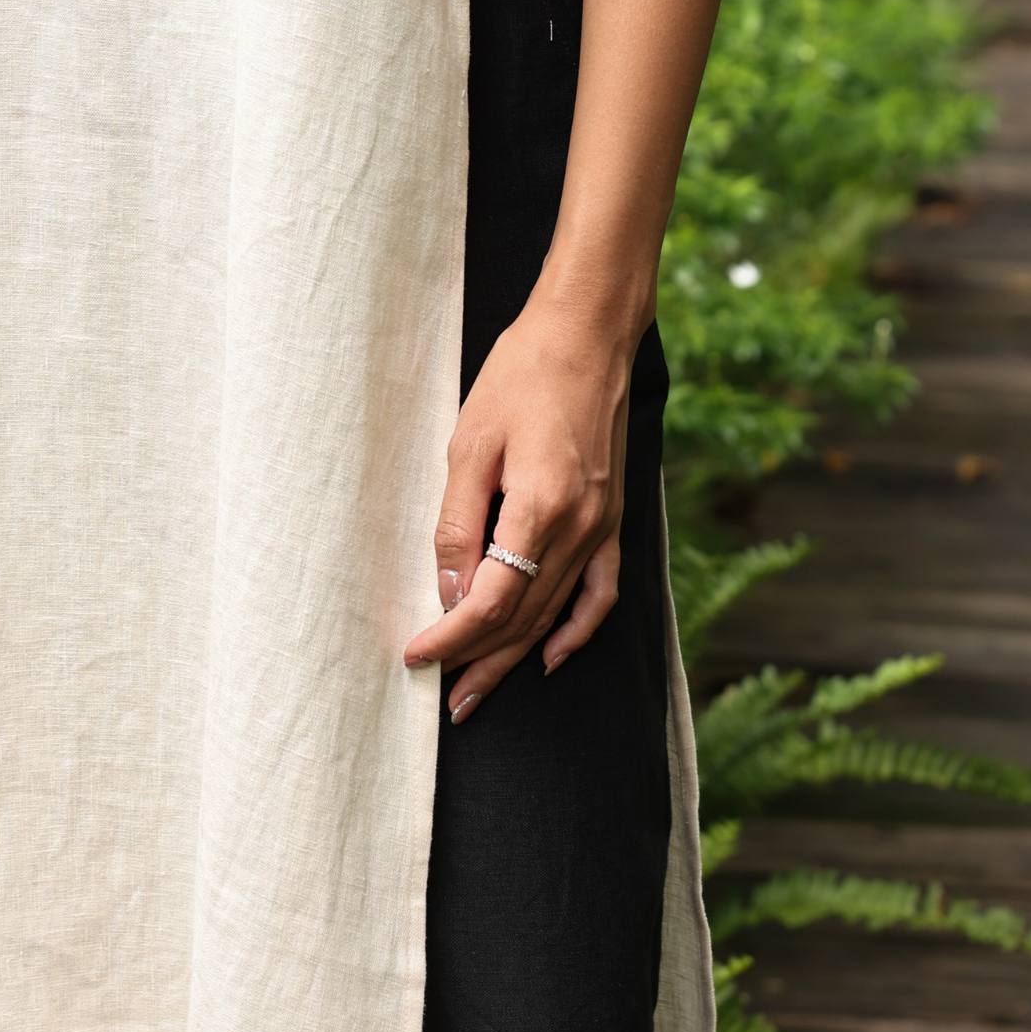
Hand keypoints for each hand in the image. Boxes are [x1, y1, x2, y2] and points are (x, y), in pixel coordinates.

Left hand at [401, 290, 633, 720]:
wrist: (587, 334)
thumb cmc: (521, 375)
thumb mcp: (470, 444)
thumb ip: (459, 524)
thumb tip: (451, 593)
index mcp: (540, 507)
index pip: (492, 601)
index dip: (451, 637)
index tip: (416, 656)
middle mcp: (580, 527)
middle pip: (524, 618)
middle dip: (479, 661)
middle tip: (443, 697)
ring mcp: (603, 526)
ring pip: (555, 612)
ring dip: (516, 656)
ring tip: (480, 689)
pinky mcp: (614, 517)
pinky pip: (602, 592)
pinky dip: (578, 631)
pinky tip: (552, 656)